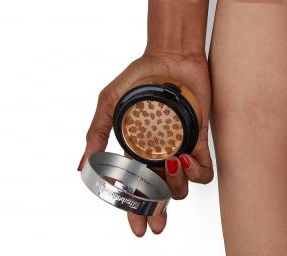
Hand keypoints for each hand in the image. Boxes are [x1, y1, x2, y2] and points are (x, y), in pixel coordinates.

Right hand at [79, 52, 212, 235]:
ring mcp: (179, 147)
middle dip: (157, 213)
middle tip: (157, 224)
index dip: (135, 211)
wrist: (170, 57)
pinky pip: (203, 169)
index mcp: (136, 150)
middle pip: (158, 195)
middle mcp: (158, 154)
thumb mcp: (110, 102)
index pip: (134, 187)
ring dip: (175, 185)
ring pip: (181, 186)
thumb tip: (82, 166)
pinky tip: (185, 159)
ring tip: (170, 166)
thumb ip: (96, 132)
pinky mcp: (199, 139)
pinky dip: (196, 172)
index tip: (138, 230)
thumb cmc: (140, 76)